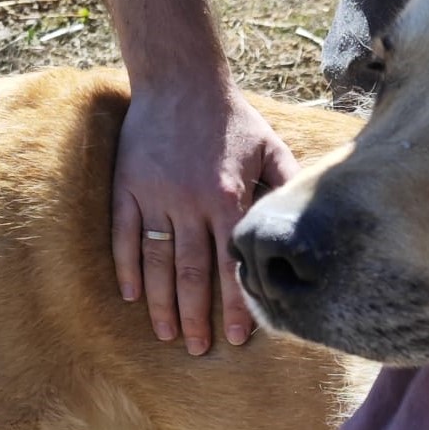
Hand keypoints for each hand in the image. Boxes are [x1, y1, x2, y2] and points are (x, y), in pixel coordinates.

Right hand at [112, 79, 297, 351]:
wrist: (181, 78)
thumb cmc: (233, 119)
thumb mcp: (271, 149)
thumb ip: (284, 190)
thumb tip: (304, 233)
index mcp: (228, 197)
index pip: (232, 265)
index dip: (235, 305)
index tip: (237, 338)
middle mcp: (190, 201)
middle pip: (191, 273)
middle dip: (197, 317)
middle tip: (200, 351)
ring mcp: (154, 195)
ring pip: (156, 262)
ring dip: (162, 303)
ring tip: (168, 335)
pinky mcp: (127, 187)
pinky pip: (124, 236)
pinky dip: (127, 268)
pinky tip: (131, 296)